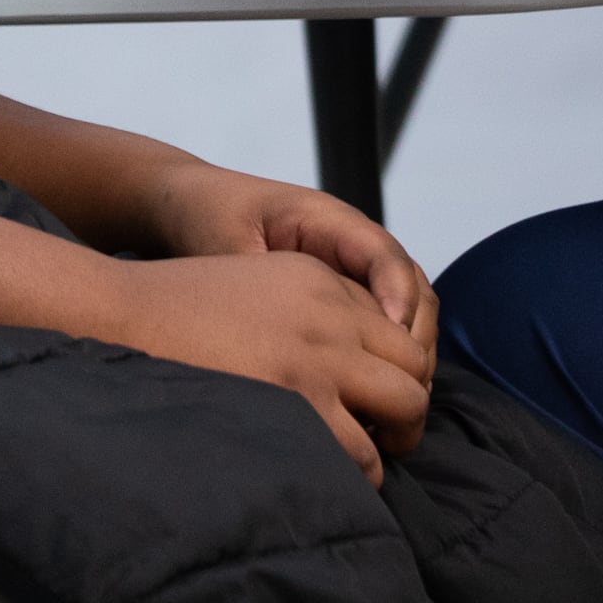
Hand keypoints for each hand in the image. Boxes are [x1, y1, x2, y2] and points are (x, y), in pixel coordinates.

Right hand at [95, 250, 434, 484]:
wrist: (118, 314)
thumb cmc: (170, 310)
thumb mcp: (250, 285)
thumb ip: (307, 314)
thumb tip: (349, 374)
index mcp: (316, 278)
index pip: (396, 332)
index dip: (389, 374)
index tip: (367, 402)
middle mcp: (329, 313)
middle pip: (415, 371)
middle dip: (405, 411)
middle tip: (379, 437)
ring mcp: (319, 357)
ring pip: (402, 416)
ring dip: (382, 447)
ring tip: (350, 462)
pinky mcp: (300, 400)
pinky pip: (362, 456)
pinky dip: (353, 474)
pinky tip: (322, 473)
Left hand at [146, 162, 439, 371]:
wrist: (188, 202)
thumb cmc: (206, 215)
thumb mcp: (227, 243)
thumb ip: (262, 282)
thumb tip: (293, 336)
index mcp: (326, 218)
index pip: (383, 255)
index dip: (397, 296)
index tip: (391, 338)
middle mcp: (351, 242)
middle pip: (412, 286)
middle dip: (415, 337)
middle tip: (404, 386)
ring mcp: (352, 267)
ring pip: (409, 308)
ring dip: (408, 353)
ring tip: (394, 399)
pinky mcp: (345, 292)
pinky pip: (384, 322)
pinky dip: (388, 356)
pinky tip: (372, 395)